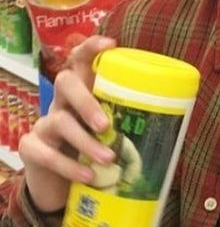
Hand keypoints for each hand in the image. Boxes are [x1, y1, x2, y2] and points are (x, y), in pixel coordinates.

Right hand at [19, 36, 116, 213]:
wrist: (60, 183)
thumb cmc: (95, 149)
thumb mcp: (114, 131)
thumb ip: (133, 122)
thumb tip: (181, 120)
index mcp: (84, 90)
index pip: (81, 59)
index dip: (92, 47)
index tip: (111, 43)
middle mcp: (62, 101)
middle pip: (66, 83)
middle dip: (87, 101)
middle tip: (107, 125)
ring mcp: (44, 124)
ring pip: (59, 121)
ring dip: (85, 141)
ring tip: (108, 158)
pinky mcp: (31, 149)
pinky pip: (46, 154)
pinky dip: (69, 166)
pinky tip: (87, 176)